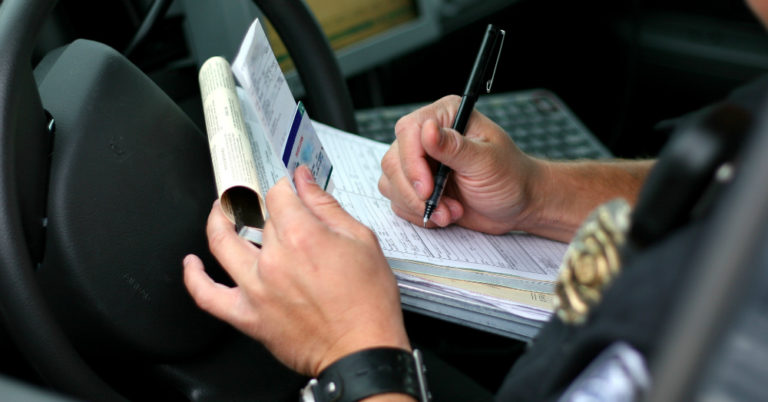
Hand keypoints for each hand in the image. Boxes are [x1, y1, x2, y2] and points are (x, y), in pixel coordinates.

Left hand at [184, 166, 409, 376]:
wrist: (363, 350)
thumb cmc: (368, 302)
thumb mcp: (361, 241)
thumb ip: (327, 207)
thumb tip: (305, 181)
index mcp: (302, 236)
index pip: (278, 194)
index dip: (283, 185)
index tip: (288, 187)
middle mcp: (273, 260)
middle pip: (256, 217)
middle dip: (264, 206)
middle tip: (268, 204)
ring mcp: (256, 288)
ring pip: (221, 243)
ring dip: (217, 221)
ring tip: (219, 212)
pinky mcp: (248, 316)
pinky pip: (207, 296)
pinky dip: (194, 277)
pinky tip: (192, 264)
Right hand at [378, 95, 542, 234]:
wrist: (518, 204)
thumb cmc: (511, 177)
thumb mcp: (486, 162)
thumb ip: (455, 147)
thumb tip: (427, 130)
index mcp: (447, 116)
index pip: (409, 131)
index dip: (412, 162)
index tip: (427, 189)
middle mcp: (428, 136)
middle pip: (394, 160)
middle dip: (415, 191)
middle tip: (441, 207)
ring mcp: (420, 161)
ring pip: (391, 182)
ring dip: (418, 205)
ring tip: (450, 212)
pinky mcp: (417, 185)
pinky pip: (398, 200)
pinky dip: (418, 213)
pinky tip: (445, 214)